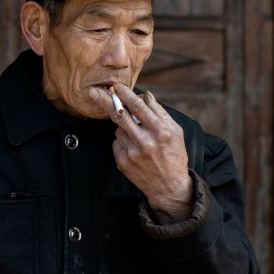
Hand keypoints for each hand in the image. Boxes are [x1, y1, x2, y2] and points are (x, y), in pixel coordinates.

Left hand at [94, 85, 192, 222]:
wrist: (168, 187)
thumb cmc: (175, 156)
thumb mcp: (176, 132)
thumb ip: (160, 112)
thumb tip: (145, 95)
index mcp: (160, 132)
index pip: (138, 107)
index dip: (126, 94)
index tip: (117, 86)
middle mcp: (145, 142)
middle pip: (120, 115)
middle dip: (107, 101)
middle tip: (97, 92)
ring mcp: (132, 153)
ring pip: (118, 129)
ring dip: (124, 127)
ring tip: (138, 136)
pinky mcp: (122, 162)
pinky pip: (117, 142)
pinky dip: (123, 141)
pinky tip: (135, 149)